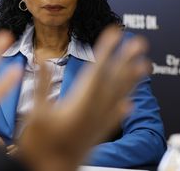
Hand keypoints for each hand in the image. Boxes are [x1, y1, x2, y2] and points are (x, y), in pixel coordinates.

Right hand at [16, 26, 149, 170]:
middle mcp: (94, 111)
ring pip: (119, 97)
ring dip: (131, 80)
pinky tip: (129, 105)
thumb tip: (42, 61)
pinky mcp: (96, 134)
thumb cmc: (42, 147)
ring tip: (143, 66)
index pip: (97, 70)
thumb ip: (41, 85)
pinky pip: (114, 117)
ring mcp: (97, 123)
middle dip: (125, 59)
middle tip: (139, 43)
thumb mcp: (36, 113)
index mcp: (80, 103)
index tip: (115, 33)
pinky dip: (122, 108)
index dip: (107, 49)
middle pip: (114, 81)